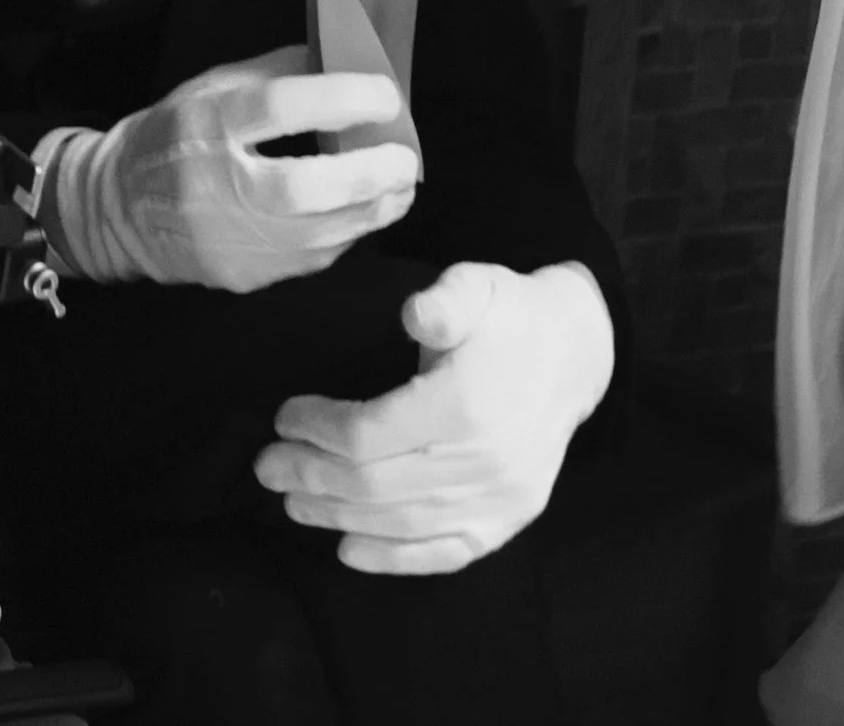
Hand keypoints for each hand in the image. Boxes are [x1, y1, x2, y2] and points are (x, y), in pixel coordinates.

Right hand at [42, 45, 419, 292]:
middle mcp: (214, 185)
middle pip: (303, 188)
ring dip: (371, 211)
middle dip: (367, 174)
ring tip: (400, 187)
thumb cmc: (173, 134)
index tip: (386, 95)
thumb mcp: (213, 85)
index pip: (278, 108)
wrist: (118, 209)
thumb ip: (278, 74)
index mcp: (206, 122)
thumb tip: (347, 62)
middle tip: (405, 158)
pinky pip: (309, 259)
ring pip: (315, 236)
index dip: (340, 98)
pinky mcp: (241, 277)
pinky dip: (345, 234)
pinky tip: (362, 212)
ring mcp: (227, 240)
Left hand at [256, 261, 613, 573]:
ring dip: (339, 517)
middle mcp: (483, 460)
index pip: (368, 435)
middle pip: (375, 486)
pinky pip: (447, 553)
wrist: (577, 353)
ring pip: (402, 523)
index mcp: (464, 403)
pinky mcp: (510, 519)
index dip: (318, 430)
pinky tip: (349, 550)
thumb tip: (414, 315)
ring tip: (294, 503)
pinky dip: (394, 559)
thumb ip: (445, 300)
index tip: (284, 417)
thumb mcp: (477, 284)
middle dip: (311, 478)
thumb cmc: (511, 314)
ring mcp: (500, 498)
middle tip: (267, 466)